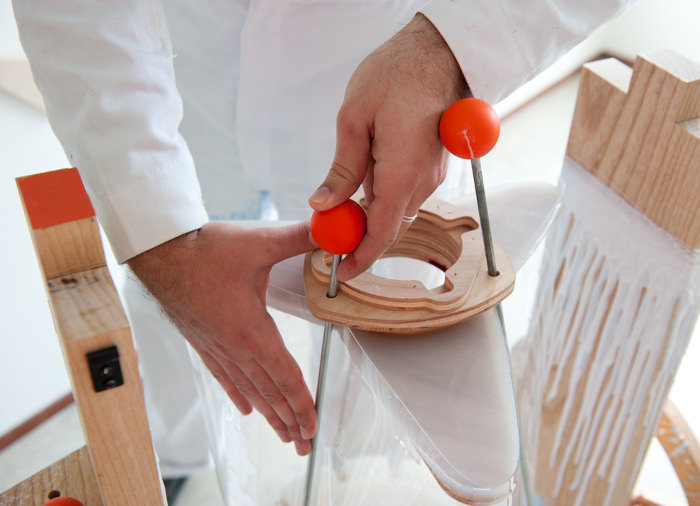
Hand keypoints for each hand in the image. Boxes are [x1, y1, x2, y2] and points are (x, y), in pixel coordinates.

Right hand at [127, 221, 316, 454]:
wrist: (159, 252)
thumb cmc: (205, 249)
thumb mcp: (259, 241)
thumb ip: (298, 238)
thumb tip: (329, 231)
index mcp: (250, 330)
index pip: (284, 376)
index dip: (301, 403)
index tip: (312, 425)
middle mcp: (233, 346)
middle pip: (268, 392)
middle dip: (289, 420)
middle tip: (304, 443)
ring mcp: (216, 346)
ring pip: (248, 389)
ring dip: (268, 413)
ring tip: (283, 436)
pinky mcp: (203, 341)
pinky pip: (224, 376)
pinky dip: (238, 394)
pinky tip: (247, 408)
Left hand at [308, 13, 465, 280]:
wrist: (436, 53)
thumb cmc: (396, 76)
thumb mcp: (354, 119)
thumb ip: (342, 169)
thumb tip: (323, 204)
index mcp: (402, 173)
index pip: (382, 231)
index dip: (362, 256)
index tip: (342, 271)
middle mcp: (422, 181)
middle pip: (391, 227)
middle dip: (362, 242)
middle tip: (331, 242)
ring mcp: (429, 174)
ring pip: (398, 212)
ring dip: (371, 221)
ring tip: (339, 218)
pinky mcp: (429, 165)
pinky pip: (405, 196)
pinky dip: (383, 203)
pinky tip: (362, 193)